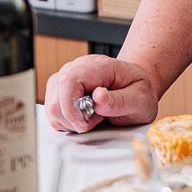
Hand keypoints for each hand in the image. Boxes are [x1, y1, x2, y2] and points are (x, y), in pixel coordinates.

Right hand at [45, 54, 161, 133]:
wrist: (136, 86)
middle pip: (55, 96)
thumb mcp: (141, 99)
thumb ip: (121, 100)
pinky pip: (54, 111)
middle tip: (95, 121)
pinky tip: (84, 118)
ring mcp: (67, 78)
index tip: (84, 124)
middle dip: (72, 118)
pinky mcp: (61, 91)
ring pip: (51, 106)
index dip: (70, 107)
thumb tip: (98, 98)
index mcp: (98, 66)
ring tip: (93, 118)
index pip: (69, 81)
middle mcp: (78, 68)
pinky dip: (67, 121)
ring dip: (69, 121)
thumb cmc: (139, 91)